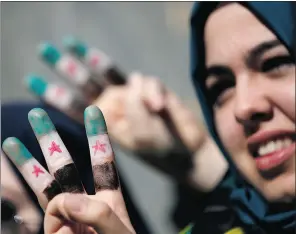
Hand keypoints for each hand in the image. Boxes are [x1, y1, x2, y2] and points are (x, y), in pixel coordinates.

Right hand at [2, 106, 134, 233]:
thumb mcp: (118, 233)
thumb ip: (96, 214)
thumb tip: (61, 200)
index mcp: (109, 199)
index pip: (103, 160)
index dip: (98, 135)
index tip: (93, 110)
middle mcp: (85, 204)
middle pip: (66, 165)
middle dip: (51, 140)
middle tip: (37, 114)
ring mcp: (66, 218)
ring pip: (44, 185)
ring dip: (28, 163)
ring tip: (9, 141)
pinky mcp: (53, 232)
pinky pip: (41, 212)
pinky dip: (30, 202)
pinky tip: (32, 200)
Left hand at [25, 37, 227, 190]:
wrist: (188, 149)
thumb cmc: (162, 148)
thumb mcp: (143, 135)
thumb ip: (134, 108)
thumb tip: (133, 81)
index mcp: (104, 123)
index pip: (74, 106)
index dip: (53, 94)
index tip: (31, 81)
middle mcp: (114, 106)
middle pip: (84, 83)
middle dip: (66, 67)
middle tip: (44, 50)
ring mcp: (132, 95)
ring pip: (109, 72)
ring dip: (92, 59)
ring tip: (72, 44)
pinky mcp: (151, 88)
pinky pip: (145, 80)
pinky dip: (152, 90)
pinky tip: (160, 106)